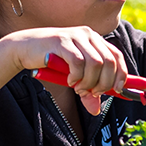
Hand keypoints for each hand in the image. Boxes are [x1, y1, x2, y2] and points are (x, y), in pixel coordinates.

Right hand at [4, 26, 127, 113]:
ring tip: (79, 88)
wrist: (24, 48)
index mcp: (95, 40)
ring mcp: (75, 36)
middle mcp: (88, 35)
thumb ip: (86, 89)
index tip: (117, 90)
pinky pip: (78, 62)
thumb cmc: (51, 61)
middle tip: (93, 93)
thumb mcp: (73, 76)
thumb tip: (96, 110)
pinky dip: (77, 76)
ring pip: (96, 63)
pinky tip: (69, 81)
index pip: (117, 56)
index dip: (121, 75)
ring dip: (90, 81)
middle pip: (109, 61)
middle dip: (104, 82)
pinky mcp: (62, 41)